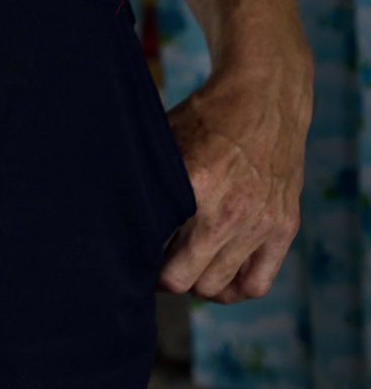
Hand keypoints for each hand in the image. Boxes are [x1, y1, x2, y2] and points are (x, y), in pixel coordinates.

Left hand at [157, 52, 312, 302]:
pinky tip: (217, 276)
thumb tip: (105, 218)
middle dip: (167, 279)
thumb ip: (143, 184)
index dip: (143, 268)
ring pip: (221, 288)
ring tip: (185, 269)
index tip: (133, 261)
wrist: (264, 99)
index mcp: (195, 189)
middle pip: (189, 281)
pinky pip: (257, 283)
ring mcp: (261, 223)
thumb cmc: (204, 119)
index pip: (162, 260)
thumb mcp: (163, 146)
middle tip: (155, 266)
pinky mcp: (284, 227)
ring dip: (199, 285)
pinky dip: (236, 289)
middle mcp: (232, 212)